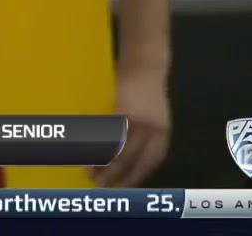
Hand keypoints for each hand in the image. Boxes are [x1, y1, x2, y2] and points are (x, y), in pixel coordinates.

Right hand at [93, 64, 170, 186]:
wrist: (146, 63)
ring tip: (90, 175)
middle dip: (116, 177)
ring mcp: (138, 120)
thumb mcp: (152, 115)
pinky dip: (99, 145)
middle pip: (133, 159)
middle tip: (102, 189)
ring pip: (119, 149)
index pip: (150, 162)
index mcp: (163, 133)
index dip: (136, 177)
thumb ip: (142, 135)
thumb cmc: (146, 89)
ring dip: (104, 164)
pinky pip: (109, 133)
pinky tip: (89, 152)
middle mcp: (154, 130)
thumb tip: (124, 156)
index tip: (123, 189)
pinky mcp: (123, 109)